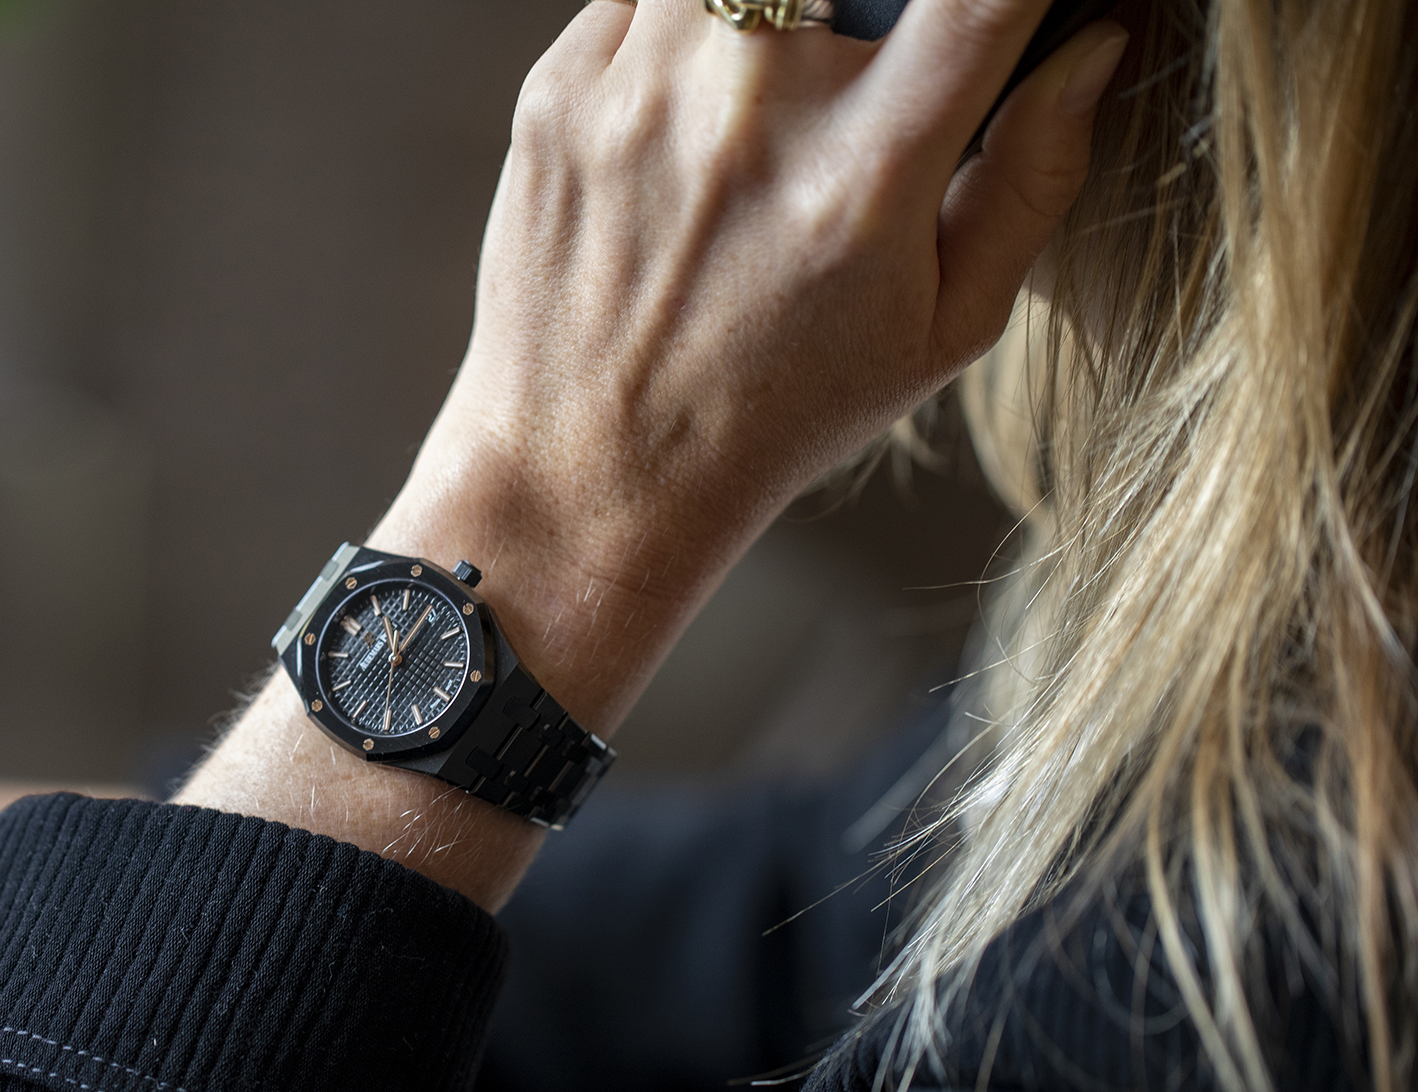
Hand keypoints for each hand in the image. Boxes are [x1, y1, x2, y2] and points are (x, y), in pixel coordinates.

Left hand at [182, 0, 1125, 909]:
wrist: (586, 478)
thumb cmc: (775, 417)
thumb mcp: (943, 333)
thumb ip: (1034, 177)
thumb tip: (1098, 42)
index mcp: (866, 174)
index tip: (1000, 6)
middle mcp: (750, 111)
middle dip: (878, 2)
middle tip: (868, 67)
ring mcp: (640, 90)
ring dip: (779, 5)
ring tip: (778, 89)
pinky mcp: (557, 90)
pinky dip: (685, 20)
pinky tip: (692, 107)